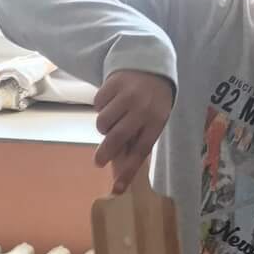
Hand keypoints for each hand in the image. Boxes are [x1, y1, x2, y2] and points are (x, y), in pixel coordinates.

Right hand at [93, 70, 173, 193]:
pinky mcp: (114, 83)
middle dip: (105, 154)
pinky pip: (97, 104)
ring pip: (103, 122)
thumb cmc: (152, 101)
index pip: (141, 151)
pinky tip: (110, 102)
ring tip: (111, 121)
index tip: (117, 188)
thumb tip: (120, 173)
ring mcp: (128, 94)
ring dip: (103, 126)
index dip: (128, 171)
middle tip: (98, 162)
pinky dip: (100, 107)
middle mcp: (143, 108)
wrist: (150, 64)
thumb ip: (137, 142)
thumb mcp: (154, 120)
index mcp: (156, 121)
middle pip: (117, 138)